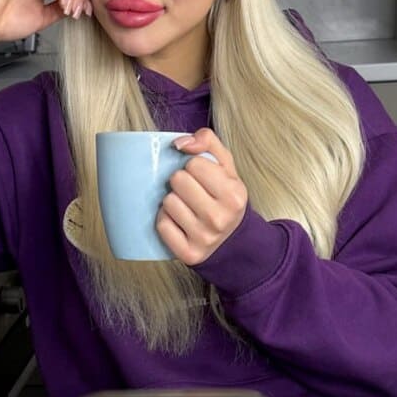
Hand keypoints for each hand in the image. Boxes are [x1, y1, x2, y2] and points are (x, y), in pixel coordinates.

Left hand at [157, 129, 248, 265]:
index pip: (194, 163)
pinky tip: (178, 221)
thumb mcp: (226, 167)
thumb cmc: (224, 198)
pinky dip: (166, 220)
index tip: (202, 178)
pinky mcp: (188, 254)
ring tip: (186, 207)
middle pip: (178, 180)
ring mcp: (204, 238)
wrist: (232, 241)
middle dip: (182, 182)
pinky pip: (162, 224)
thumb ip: (208, 142)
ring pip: (168, 202)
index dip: (194, 166)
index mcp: (234, 195)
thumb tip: (180, 143)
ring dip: (173, 201)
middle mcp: (220, 218)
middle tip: (191, 192)